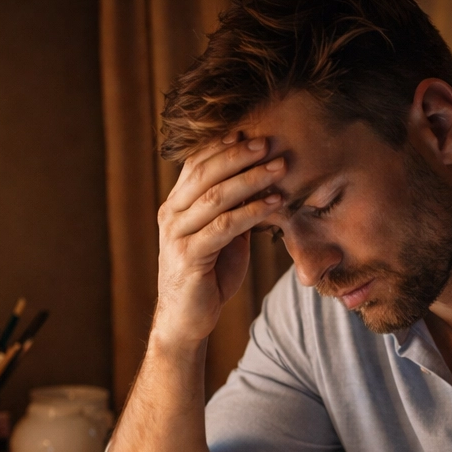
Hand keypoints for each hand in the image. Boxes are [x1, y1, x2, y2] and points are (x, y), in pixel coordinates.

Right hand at [153, 134, 286, 348]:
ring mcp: (177, 236)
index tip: (253, 131)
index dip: (223, 146)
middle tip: (268, 142)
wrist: (186, 320)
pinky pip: (224, 226)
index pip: (196, 164)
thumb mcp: (222, 237)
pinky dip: (251, 212)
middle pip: (204, 173)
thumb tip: (260, 182)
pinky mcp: (189, 257)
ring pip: (215, 197)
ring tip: (280, 167)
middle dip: (238, 155)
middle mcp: (171, 215)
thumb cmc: (208, 277)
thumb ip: (233, 210)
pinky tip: (274, 203)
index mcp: (176, 205)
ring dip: (251, 179)